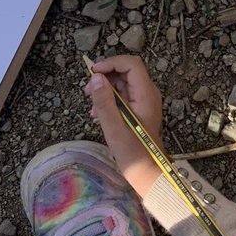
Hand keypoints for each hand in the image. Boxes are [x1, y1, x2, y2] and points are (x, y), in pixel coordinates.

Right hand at [86, 55, 163, 198]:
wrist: (148, 173)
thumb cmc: (132, 152)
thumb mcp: (114, 127)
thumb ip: (104, 100)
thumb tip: (96, 77)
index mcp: (146, 94)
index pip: (131, 64)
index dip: (112, 63)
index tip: (93, 72)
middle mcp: (148, 93)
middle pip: (126, 72)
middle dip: (105, 77)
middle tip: (87, 90)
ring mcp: (145, 101)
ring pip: (123, 83)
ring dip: (105, 90)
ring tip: (91, 106)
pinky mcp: (140, 110)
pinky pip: (124, 96)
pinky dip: (110, 100)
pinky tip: (98, 114)